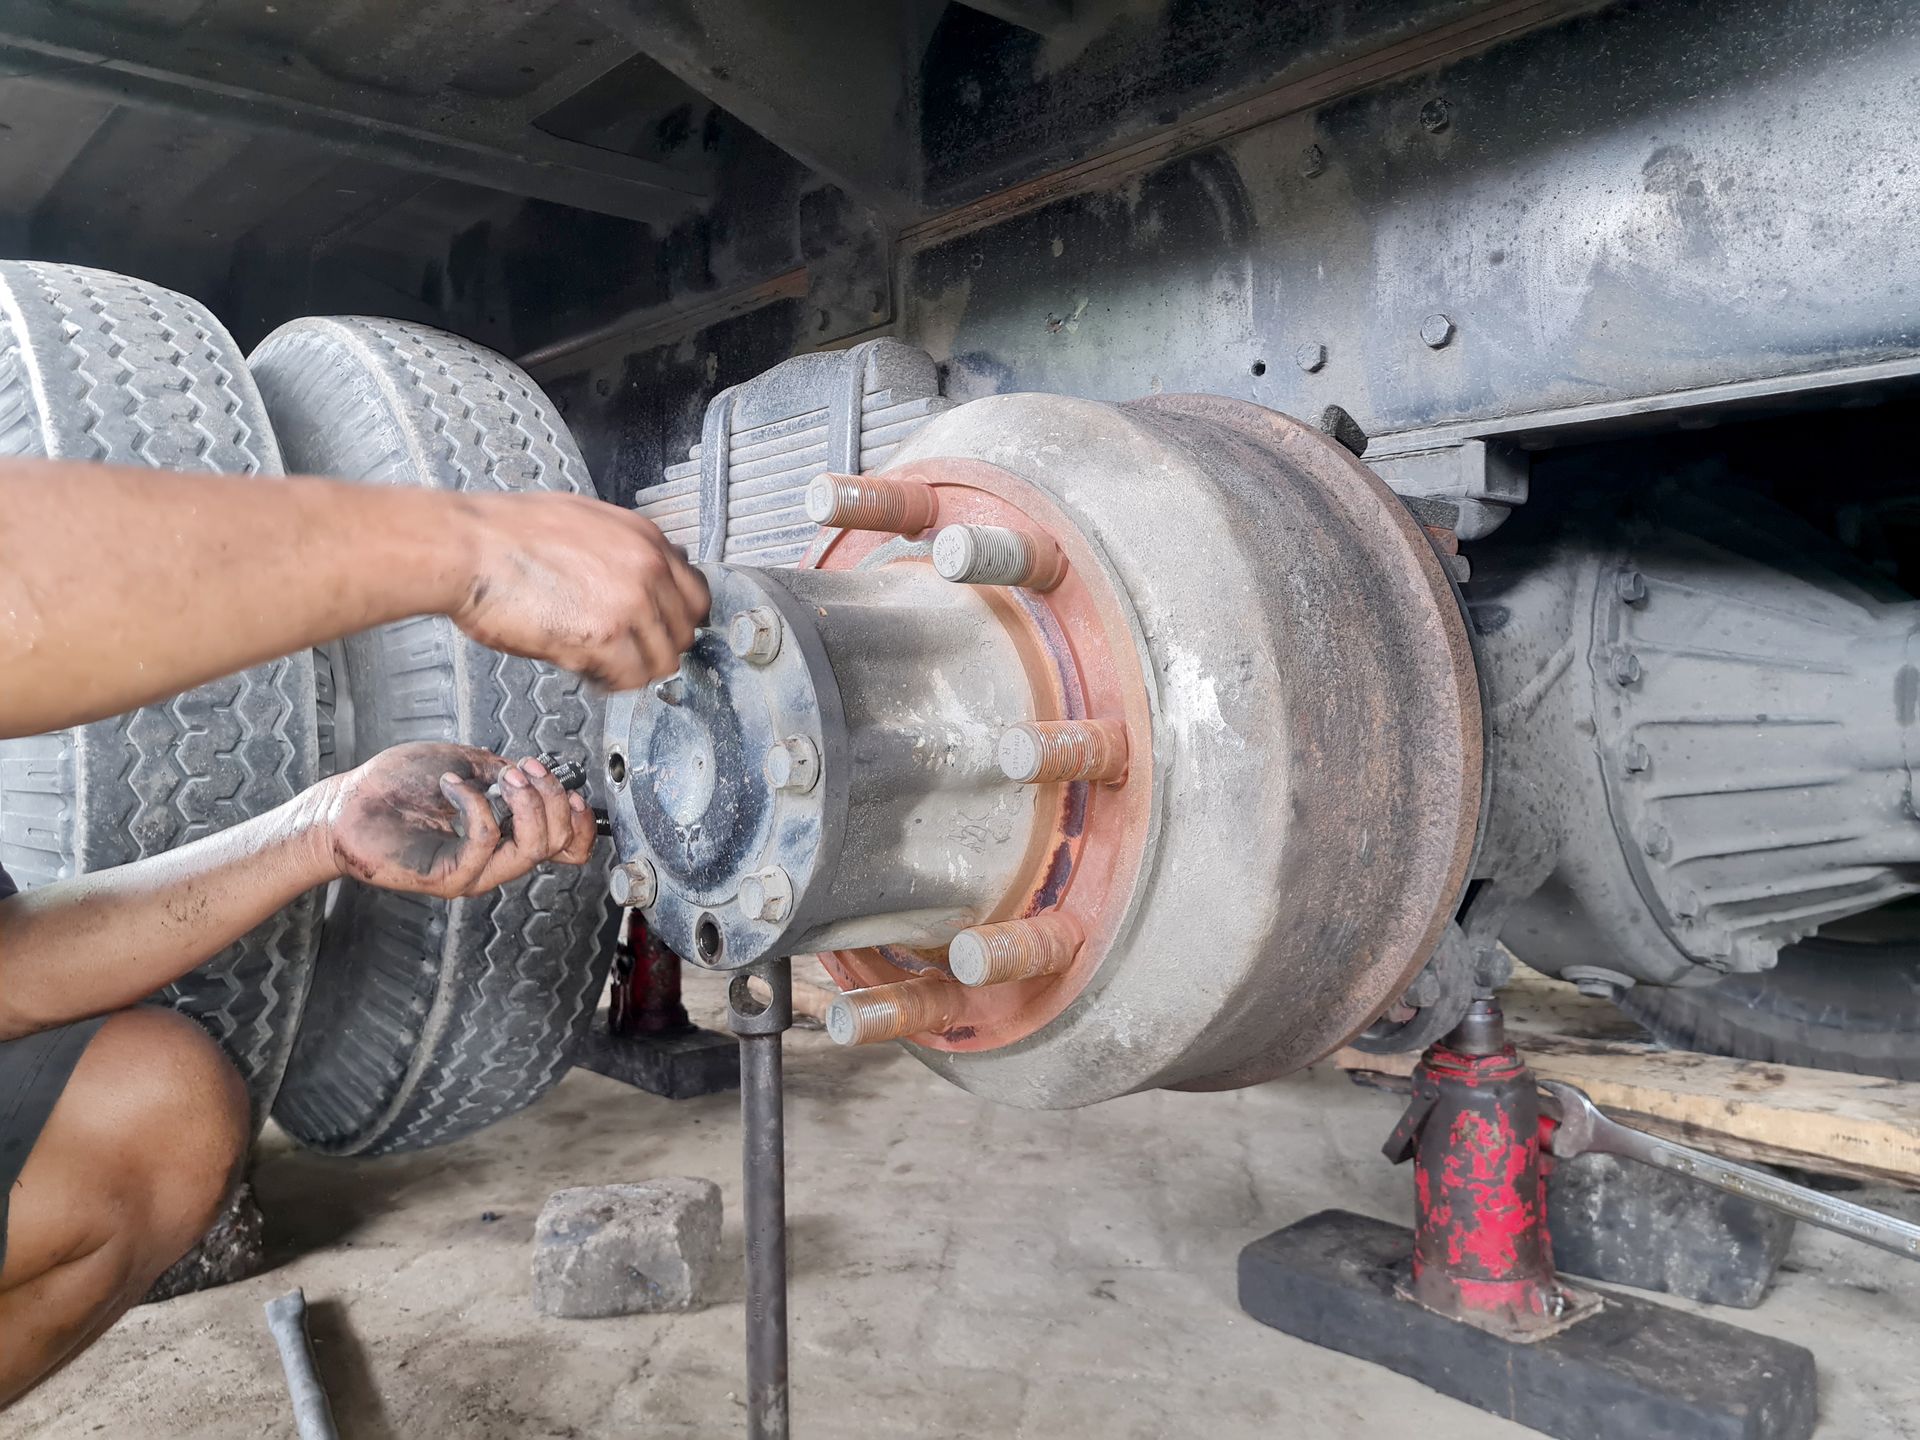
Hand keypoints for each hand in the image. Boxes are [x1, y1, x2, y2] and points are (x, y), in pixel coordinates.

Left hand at [318, 743, 596, 898]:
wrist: (348, 803)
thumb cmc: (396, 786)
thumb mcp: (464, 765)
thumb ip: (502, 771)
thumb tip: (532, 771)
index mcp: (505, 837)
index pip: (566, 848)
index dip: (582, 823)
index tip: (573, 790)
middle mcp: (495, 860)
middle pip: (558, 843)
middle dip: (552, 797)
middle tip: (526, 769)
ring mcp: (474, 872)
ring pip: (531, 848)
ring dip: (527, 802)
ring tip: (503, 776)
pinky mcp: (449, 876)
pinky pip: (485, 840)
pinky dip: (476, 803)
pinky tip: (453, 785)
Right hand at [451, 492, 708, 689]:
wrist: (466, 547)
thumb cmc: (504, 534)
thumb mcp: (582, 522)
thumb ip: (620, 552)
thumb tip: (635, 579)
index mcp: (644, 538)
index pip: (695, 594)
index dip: (675, 620)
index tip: (658, 632)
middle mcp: (648, 569)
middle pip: (683, 632)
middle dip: (654, 648)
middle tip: (624, 654)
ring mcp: (630, 603)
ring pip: (662, 661)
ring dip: (632, 669)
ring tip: (601, 665)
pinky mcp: (604, 637)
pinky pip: (629, 678)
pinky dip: (609, 682)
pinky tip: (586, 670)